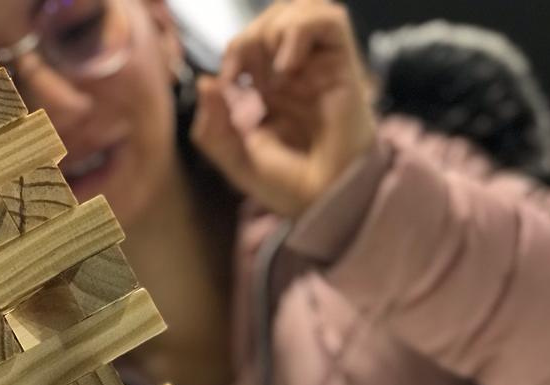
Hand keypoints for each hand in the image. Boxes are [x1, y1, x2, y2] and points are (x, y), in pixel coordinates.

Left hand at [191, 0, 376, 217]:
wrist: (327, 201)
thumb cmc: (290, 189)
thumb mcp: (236, 163)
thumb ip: (212, 130)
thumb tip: (206, 81)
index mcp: (272, 90)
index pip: (251, 41)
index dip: (235, 49)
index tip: (227, 82)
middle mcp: (297, 73)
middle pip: (271, 18)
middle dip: (249, 37)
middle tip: (245, 75)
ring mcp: (320, 67)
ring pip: (299, 10)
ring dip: (273, 30)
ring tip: (272, 71)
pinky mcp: (343, 65)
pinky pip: (329, 19)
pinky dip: (299, 30)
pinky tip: (288, 67)